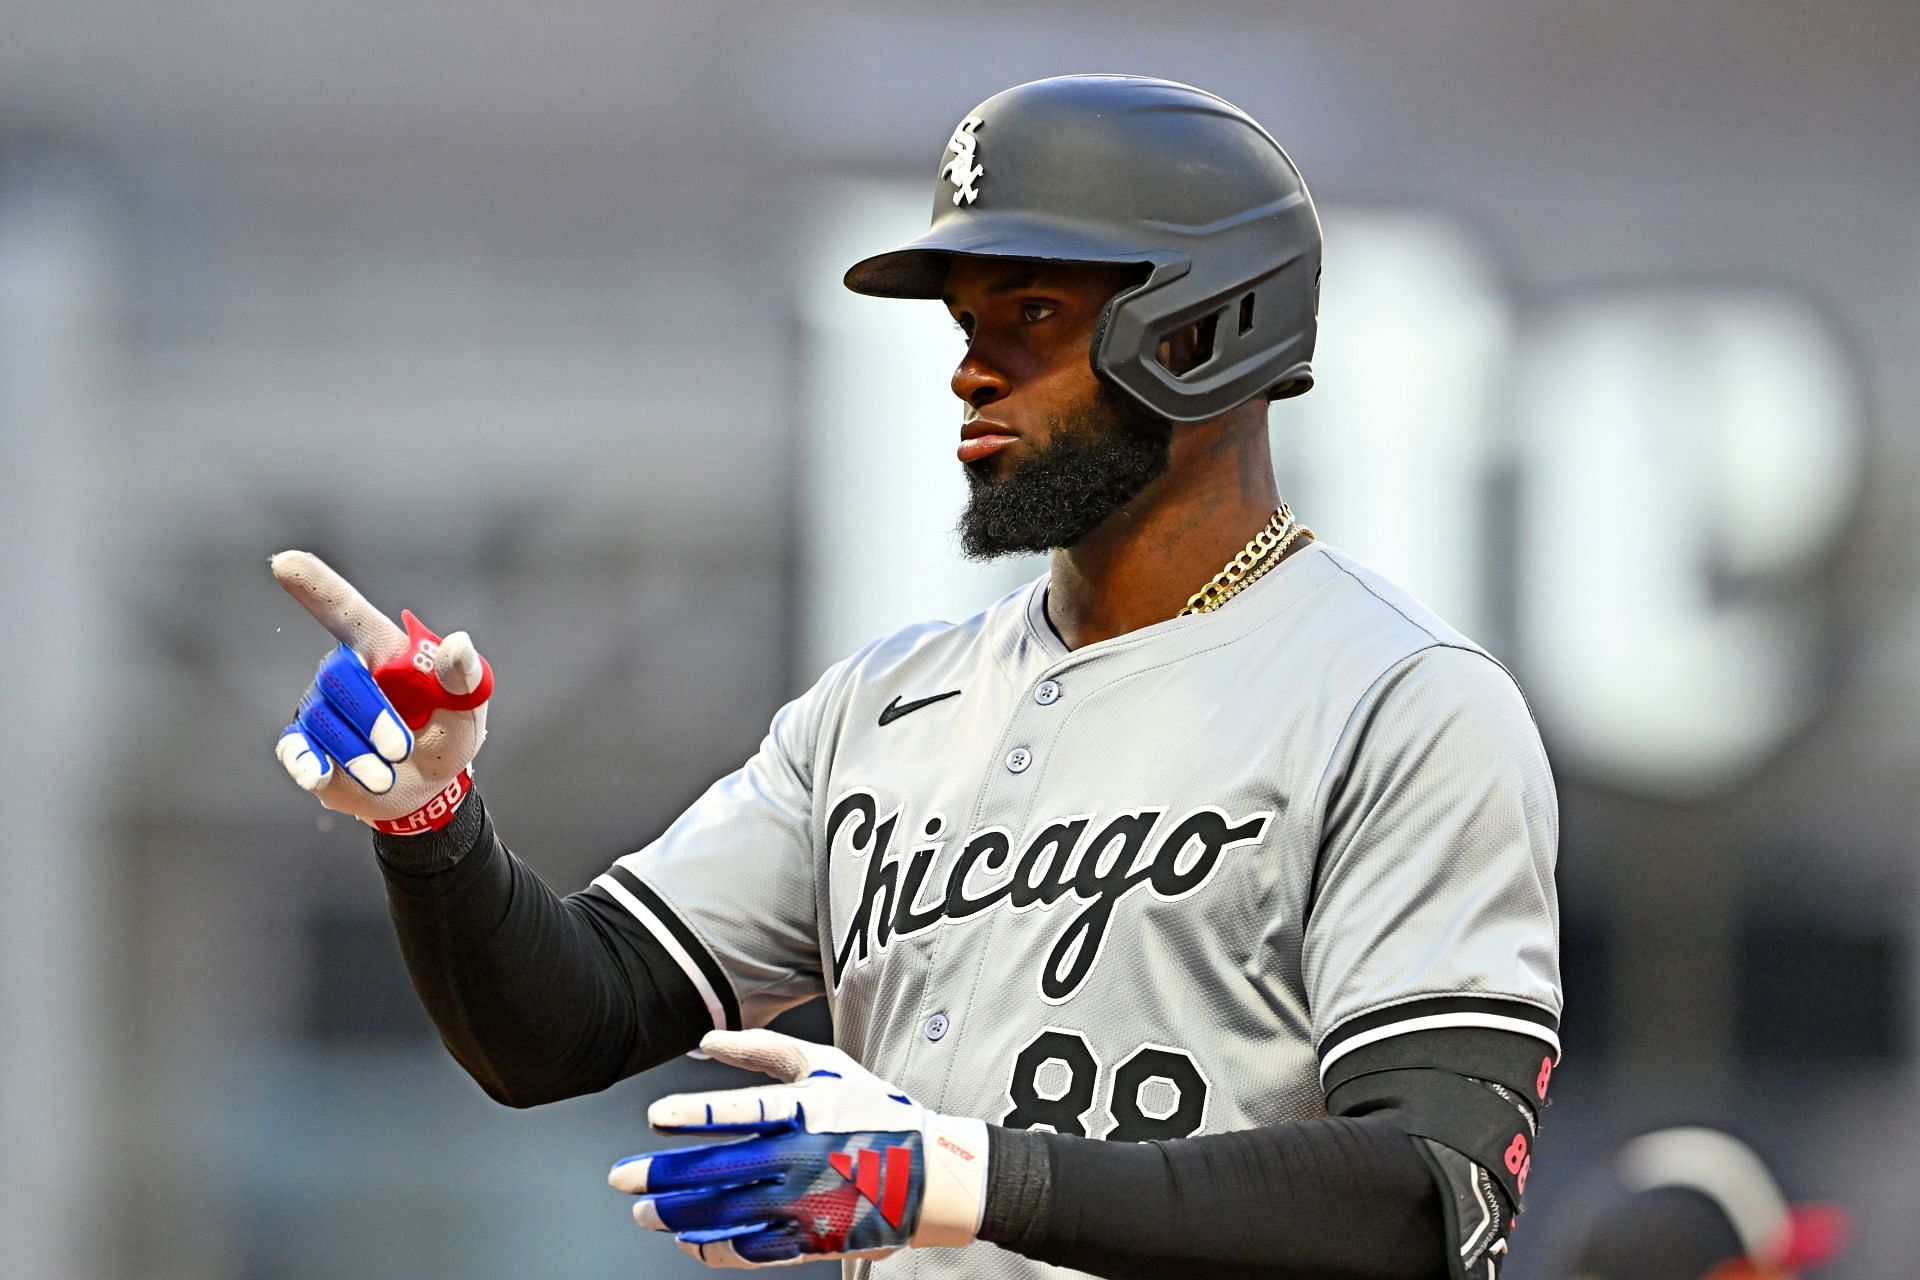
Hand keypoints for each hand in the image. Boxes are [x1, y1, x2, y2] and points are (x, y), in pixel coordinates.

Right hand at [271, 550, 492, 833]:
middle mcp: (346, 672)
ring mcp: (322, 708)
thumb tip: (458, 643)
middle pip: (339, 675)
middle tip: (401, 749)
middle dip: (371, 714)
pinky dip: (306, 762)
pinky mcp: (306, 747)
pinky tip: (319, 774)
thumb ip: (464, 676)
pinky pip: (294, 748)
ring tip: (386, 777)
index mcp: (384, 650)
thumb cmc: (449, 731)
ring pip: (322, 720)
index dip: (318, 587)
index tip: (285, 562)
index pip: (347, 612)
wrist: (430, 788)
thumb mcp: (468, 705)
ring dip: (357, 753)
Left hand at [611, 1030, 988, 1268]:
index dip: (696, 1113)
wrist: (930, 1175)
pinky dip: (711, 1246)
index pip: (743, 1110)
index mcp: (808, 1110)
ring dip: (678, 1215)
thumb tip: (705, 1041)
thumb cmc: (872, 1110)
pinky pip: (750, 1249)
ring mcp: (807, 1204)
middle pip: (721, 1169)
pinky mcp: (810, 1240)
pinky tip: (686, 1236)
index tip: (654, 1116)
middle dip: (665, 1175)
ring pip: (728, 1214)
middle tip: (623, 1177)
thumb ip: (764, 1049)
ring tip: (644, 1211)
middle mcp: (804, 1157)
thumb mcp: (826, 1065)